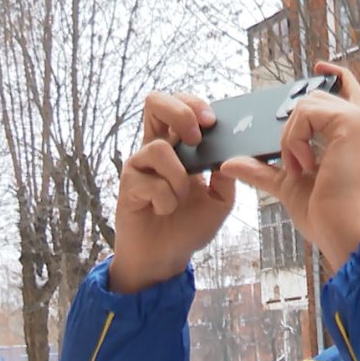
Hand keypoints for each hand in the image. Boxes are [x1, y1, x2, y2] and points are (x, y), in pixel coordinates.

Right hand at [109, 92, 235, 293]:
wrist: (165, 258)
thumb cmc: (188, 226)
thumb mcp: (220, 201)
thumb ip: (227, 176)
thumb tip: (232, 155)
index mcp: (178, 146)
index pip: (180, 105)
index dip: (194, 104)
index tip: (212, 122)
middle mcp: (155, 149)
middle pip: (154, 102)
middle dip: (180, 112)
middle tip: (196, 138)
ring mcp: (139, 166)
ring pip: (159, 148)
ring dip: (179, 177)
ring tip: (179, 198)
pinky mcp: (127, 186)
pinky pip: (152, 183)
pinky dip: (167, 201)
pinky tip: (164, 211)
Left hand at [221, 62, 359, 270]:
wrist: (346, 233)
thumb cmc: (329, 216)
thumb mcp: (290, 185)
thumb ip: (264, 170)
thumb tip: (229, 164)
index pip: (351, 91)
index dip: (335, 75)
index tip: (318, 66)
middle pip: (317, 99)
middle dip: (293, 129)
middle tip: (295, 165)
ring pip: (308, 104)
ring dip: (292, 137)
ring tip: (300, 168)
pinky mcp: (356, 123)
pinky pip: (308, 113)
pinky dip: (295, 139)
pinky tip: (305, 165)